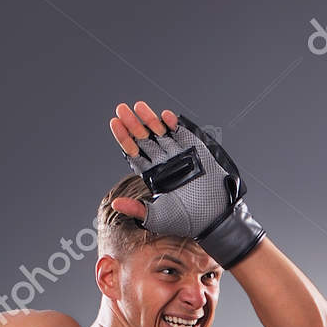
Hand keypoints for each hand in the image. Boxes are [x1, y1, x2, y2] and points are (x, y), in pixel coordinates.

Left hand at [107, 96, 264, 267]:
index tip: (114, 123)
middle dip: (133, 124)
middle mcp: (163, 162)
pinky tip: (165, 115)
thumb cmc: (185, 220)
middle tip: (121, 109)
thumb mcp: (156, 217)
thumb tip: (114, 204)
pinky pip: (181, 133)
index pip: (134, 153)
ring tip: (139, 106)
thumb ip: (136, 210)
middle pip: (144, 139)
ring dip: (150, 119)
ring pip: (160, 133)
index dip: (124, 138)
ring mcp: (178, 154)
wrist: (212, 216)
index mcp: (152, 175)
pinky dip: (173, 124)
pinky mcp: (194, 149)